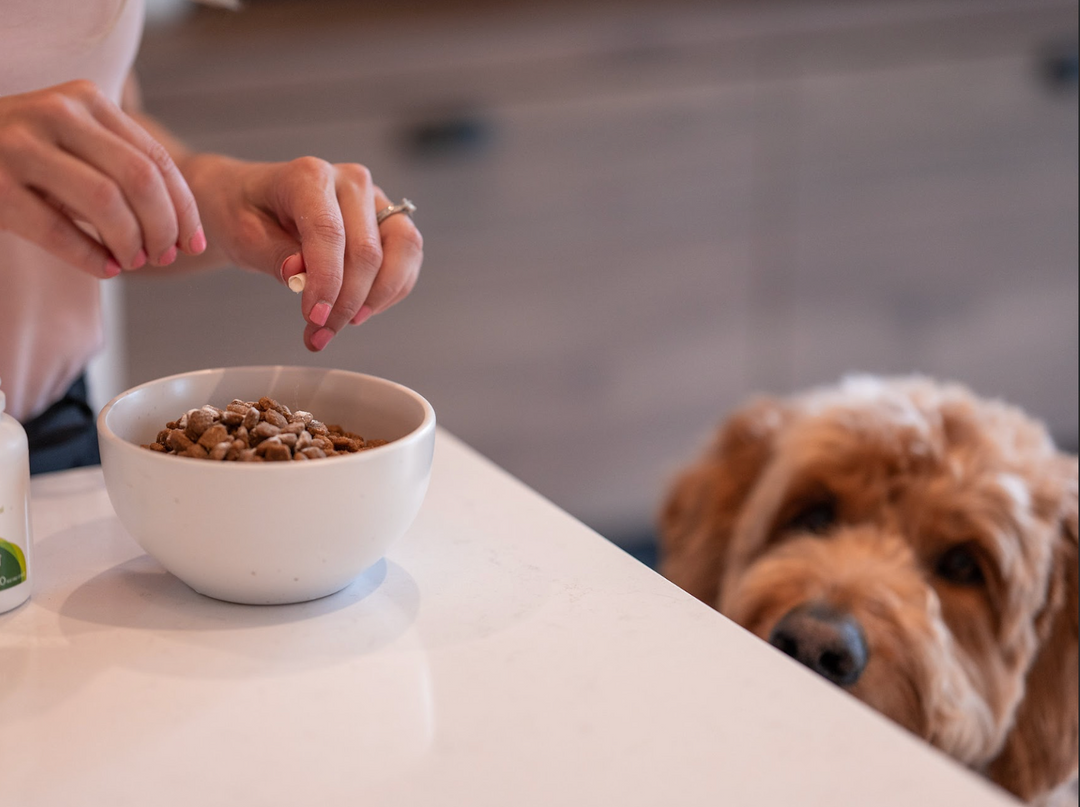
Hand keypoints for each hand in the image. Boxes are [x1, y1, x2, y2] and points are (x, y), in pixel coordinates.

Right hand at [0, 80, 204, 277]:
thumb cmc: (26, 153)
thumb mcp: (76, 141)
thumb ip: (123, 164)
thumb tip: (184, 230)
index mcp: (87, 100)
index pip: (156, 160)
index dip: (184, 208)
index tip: (194, 243)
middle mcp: (56, 114)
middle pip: (139, 180)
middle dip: (163, 228)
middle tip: (164, 256)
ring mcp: (19, 146)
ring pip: (105, 203)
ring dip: (130, 242)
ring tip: (133, 261)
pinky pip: (57, 230)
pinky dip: (91, 256)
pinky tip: (106, 268)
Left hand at [185, 154, 422, 351]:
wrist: (250, 200)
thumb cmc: (244, 212)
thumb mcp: (243, 235)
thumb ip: (274, 255)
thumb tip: (300, 276)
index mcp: (309, 175)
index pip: (328, 231)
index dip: (326, 280)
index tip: (314, 317)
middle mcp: (350, 181)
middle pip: (367, 249)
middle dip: (347, 302)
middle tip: (321, 333)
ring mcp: (375, 200)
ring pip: (403, 249)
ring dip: (377, 297)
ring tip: (344, 322)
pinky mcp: (389, 220)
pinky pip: (408, 258)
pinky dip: (390, 291)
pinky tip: (361, 310)